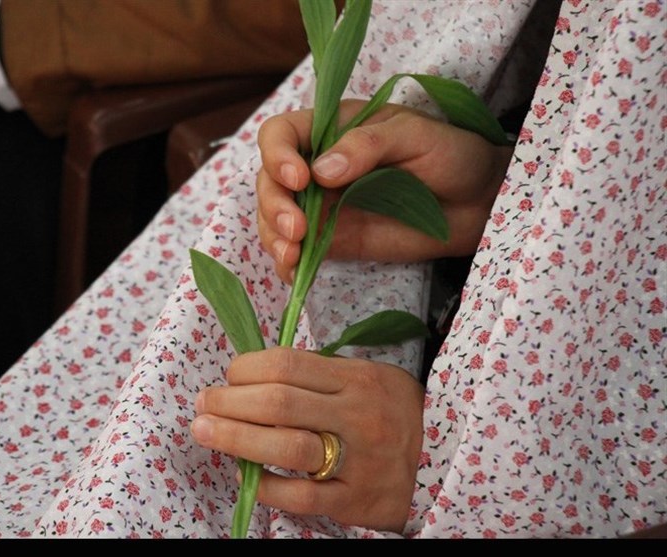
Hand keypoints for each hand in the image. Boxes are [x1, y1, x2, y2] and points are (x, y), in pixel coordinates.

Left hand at [191, 347, 422, 532]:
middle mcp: (359, 415)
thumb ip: (318, 375)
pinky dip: (266, 485)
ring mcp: (359, 460)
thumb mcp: (367, 378)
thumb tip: (252, 375)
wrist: (443, 461)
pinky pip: (301, 496)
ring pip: (286, 446)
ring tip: (206, 433)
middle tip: (203, 405)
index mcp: (358, 378)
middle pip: (278, 402)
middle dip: (229, 402)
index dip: (245, 368)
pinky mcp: (357, 500)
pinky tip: (245, 475)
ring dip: (235, 438)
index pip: (286, 364)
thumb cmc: (391, 412)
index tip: (229, 376)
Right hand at [257, 100, 512, 282]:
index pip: (281, 134)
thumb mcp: (415, 135)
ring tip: (293, 254)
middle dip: (274, 204)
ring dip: (274, 236)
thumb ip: (368, 145)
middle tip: (297, 228)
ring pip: (274, 218)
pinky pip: (296, 251)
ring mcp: (322, 206)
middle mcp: (317, 166)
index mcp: (331, 129)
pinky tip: (295, 271)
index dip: (278, 154)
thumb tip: (321, 172)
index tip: (300, 179)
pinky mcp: (332, 240)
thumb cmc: (451, 154)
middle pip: (269, 180)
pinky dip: (288, 263)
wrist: (478, 202)